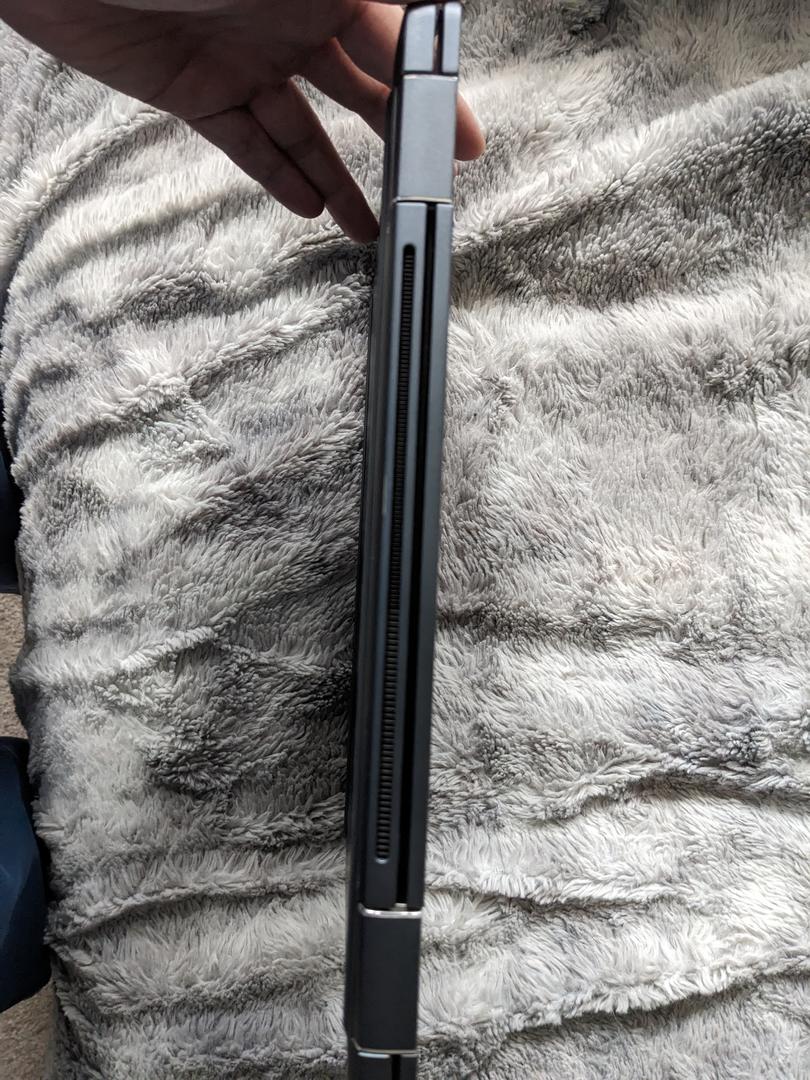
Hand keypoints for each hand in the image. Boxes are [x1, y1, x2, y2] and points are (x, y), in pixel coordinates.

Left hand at [0, 0, 485, 242]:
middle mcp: (286, 20)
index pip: (394, 42)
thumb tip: (424, 15)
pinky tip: (307, 207)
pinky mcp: (198, 91)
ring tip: (367, 225)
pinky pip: (249, 144)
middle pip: (357, 91)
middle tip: (425, 184)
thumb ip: (360, 5)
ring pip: (305, 130)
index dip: (434, 92)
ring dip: (338, 179)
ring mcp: (243, 58)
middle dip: (395, 140)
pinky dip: (278, 176)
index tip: (462, 136)